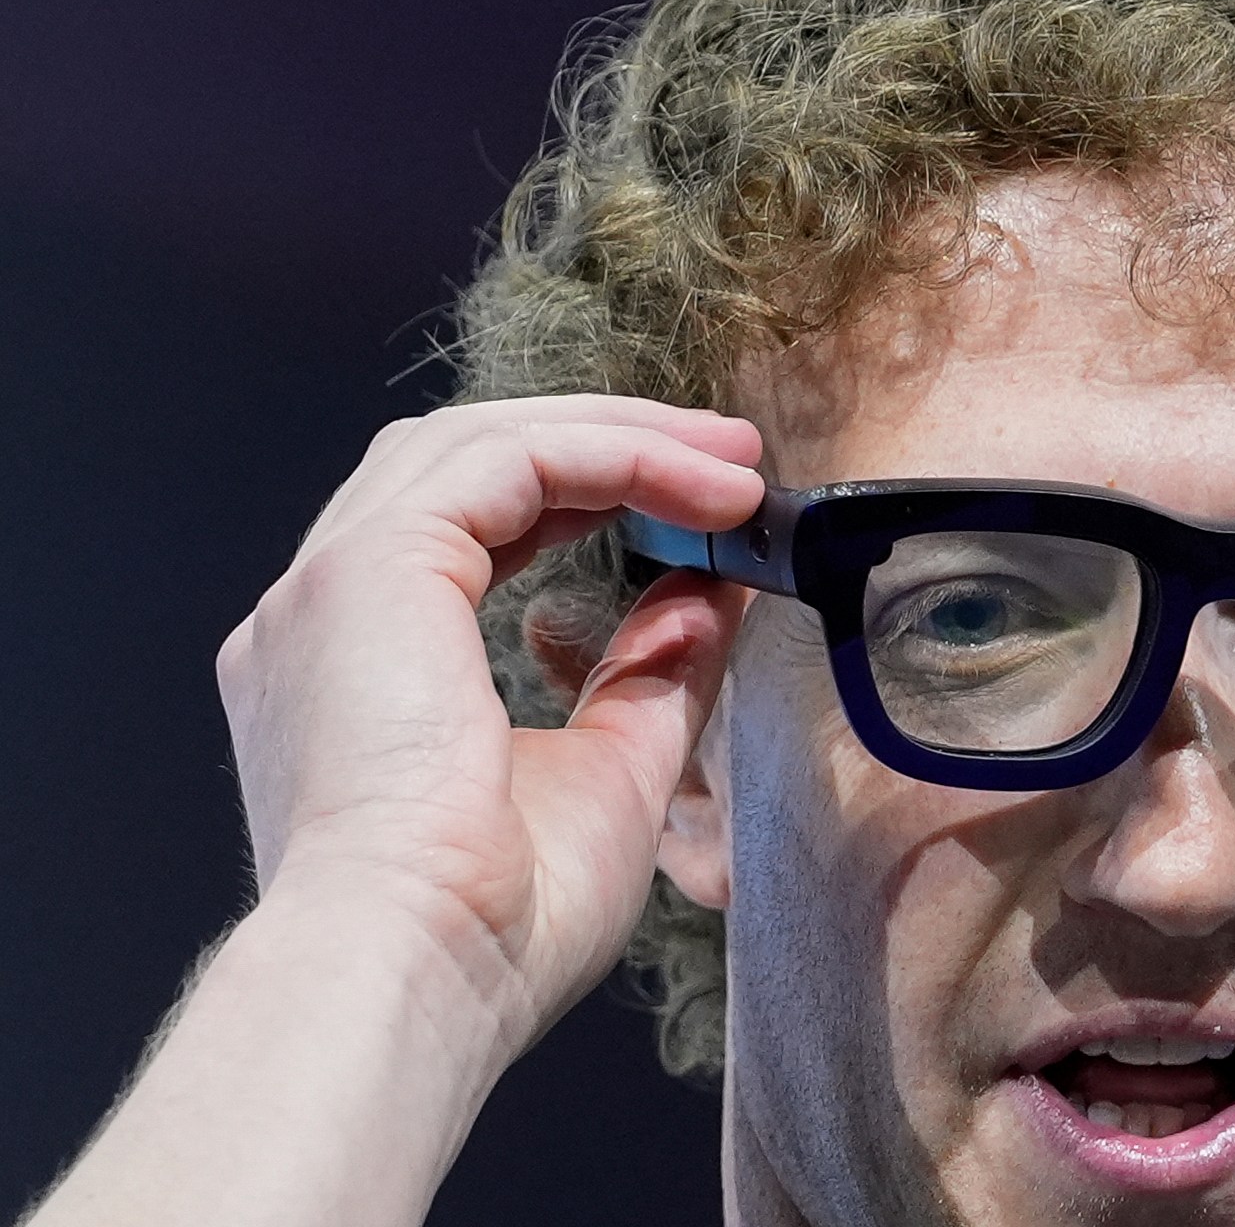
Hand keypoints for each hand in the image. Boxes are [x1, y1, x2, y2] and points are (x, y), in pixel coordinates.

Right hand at [214, 394, 764, 1045]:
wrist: (416, 976)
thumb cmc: (496, 925)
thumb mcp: (610, 772)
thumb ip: (650, 673)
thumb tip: (705, 594)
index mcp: (358, 672)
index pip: (471, 527)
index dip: (590, 495)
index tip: (703, 508)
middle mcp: (323, 618)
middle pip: (464, 462)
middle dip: (608, 444)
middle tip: (731, 457)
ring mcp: (330, 587)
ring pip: (480, 444)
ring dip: (618, 437)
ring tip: (732, 462)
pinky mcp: (367, 569)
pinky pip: (505, 463)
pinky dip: (612, 456)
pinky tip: (702, 487)